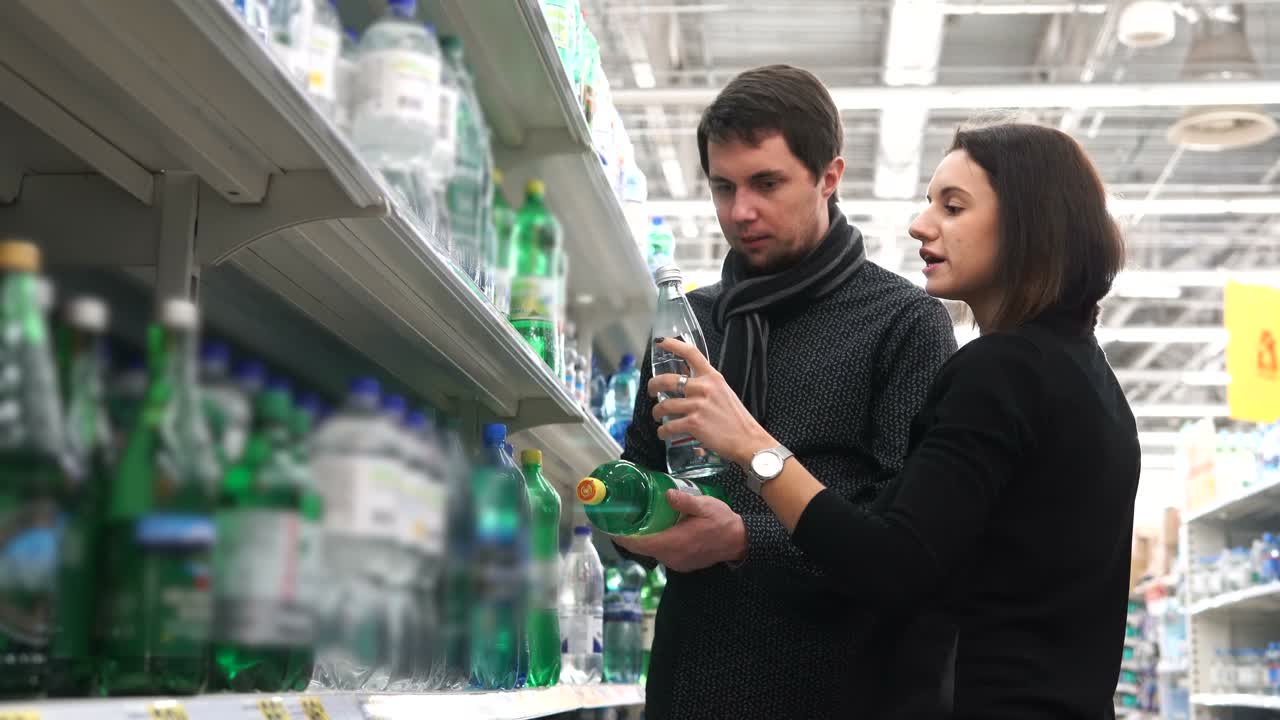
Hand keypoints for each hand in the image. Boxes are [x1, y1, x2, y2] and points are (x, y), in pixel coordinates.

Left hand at [612, 490, 746, 571]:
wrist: (739, 542)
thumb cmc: (722, 522)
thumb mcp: (706, 506)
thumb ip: (685, 501)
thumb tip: (667, 494)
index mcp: (674, 543)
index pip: (640, 544)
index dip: (622, 537)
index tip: (608, 527)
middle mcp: (672, 557)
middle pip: (642, 549)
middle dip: (629, 536)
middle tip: (619, 520)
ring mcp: (677, 563)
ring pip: (652, 552)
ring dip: (642, 540)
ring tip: (634, 523)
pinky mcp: (682, 564)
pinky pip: (662, 554)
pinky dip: (654, 544)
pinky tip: (654, 531)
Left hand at [648, 336, 776, 466]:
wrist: (747, 440)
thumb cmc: (737, 419)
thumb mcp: (724, 393)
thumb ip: (706, 386)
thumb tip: (687, 385)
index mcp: (713, 377)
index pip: (691, 353)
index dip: (673, 345)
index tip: (660, 342)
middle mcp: (704, 388)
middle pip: (667, 380)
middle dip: (652, 386)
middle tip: (650, 391)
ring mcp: (698, 406)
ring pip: (664, 405)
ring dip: (656, 412)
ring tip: (657, 416)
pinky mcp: (694, 424)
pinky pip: (669, 426)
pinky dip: (662, 431)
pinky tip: (663, 433)